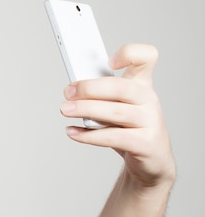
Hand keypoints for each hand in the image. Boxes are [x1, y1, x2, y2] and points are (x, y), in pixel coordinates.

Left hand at [60, 43, 175, 190]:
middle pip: (120, 87)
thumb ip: (100, 98)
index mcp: (142, 85)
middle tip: (68, 92)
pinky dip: (89, 136)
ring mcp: (151, 121)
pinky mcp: (146, 144)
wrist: (150, 163)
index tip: (108, 61)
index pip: (146, 58)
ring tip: (65, 110)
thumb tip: (72, 91)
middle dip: (90, 88)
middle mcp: (149, 100)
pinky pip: (113, 137)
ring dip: (86, 109)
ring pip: (115, 112)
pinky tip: (72, 132)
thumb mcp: (116, 109)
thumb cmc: (129, 131)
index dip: (130, 54)